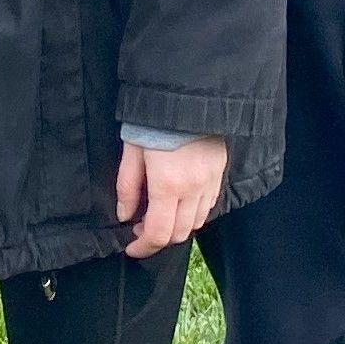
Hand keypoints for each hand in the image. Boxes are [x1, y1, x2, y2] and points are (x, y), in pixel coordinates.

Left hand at [114, 134, 228, 257]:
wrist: (186, 95)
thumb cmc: (152, 122)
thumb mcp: (131, 153)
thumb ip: (127, 188)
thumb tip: (125, 216)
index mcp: (167, 185)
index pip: (158, 234)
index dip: (143, 248)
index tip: (130, 247)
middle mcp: (192, 189)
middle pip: (178, 234)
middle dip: (158, 240)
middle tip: (141, 230)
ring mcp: (209, 183)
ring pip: (195, 223)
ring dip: (176, 227)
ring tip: (159, 216)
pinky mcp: (219, 174)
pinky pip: (208, 206)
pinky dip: (192, 214)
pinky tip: (178, 204)